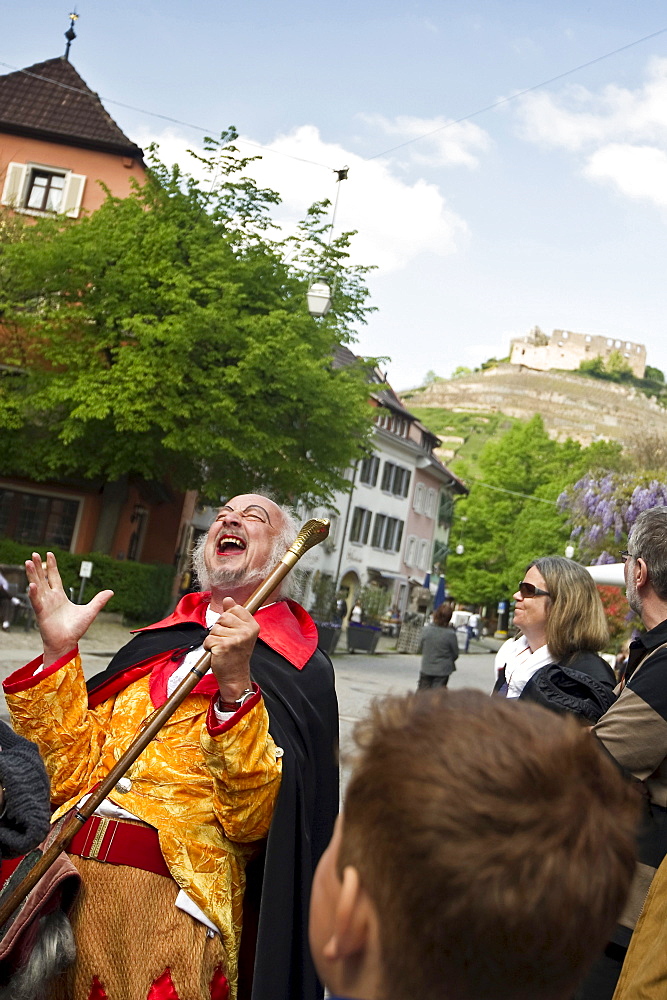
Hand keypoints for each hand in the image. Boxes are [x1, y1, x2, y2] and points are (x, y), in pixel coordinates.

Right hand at [26, 552, 113, 667]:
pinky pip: (36, 601)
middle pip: (43, 578)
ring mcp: (44, 605)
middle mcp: (50, 598)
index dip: (52, 565)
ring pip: (37, 586)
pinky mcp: (41, 613)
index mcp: (60, 596)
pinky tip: (32, 584)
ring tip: (29, 562)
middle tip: (35, 554)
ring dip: (32, 574)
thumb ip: (99, 601)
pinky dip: (33, 593)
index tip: (49, 554)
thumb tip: (111, 591)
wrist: (67, 643)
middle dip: (39, 566)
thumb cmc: (75, 629)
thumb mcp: (90, 611)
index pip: (54, 577)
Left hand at [203, 597, 257, 702]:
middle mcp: (247, 631)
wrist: (235, 676)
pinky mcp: (224, 646)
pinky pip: (208, 639)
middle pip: (222, 617)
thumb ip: (234, 614)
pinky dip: (208, 646)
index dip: (228, 619)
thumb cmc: (236, 654)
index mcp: (252, 625)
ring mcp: (236, 638)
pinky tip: (217, 653)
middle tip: (226, 641)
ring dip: (213, 638)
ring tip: (222, 648)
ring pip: (214, 628)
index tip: (232, 631)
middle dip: (219, 629)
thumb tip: (228, 599)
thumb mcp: (239, 632)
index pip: (235, 609)